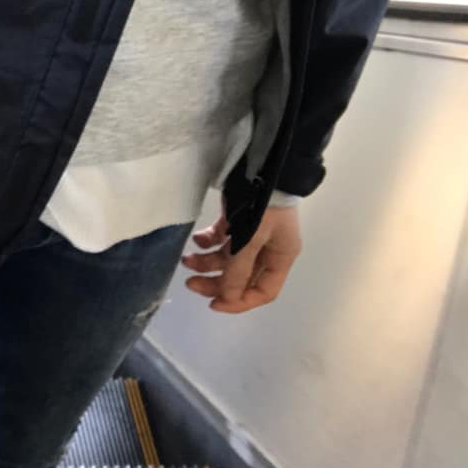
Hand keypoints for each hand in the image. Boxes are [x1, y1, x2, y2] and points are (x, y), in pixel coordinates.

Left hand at [182, 205, 301, 314]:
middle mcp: (268, 249)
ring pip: (228, 258)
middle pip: (241, 277)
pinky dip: (209, 241)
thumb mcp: (251, 240)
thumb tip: (226, 299)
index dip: (239, 302)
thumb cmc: (262, 206)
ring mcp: (254, 234)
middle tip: (190, 282)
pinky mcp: (240, 218)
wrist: (263, 164)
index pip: (263, 292)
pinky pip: (222, 238)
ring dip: (207, 261)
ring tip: (187, 259)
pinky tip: (197, 239)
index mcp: (280, 257)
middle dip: (215, 282)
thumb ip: (237, 271)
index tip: (214, 304)